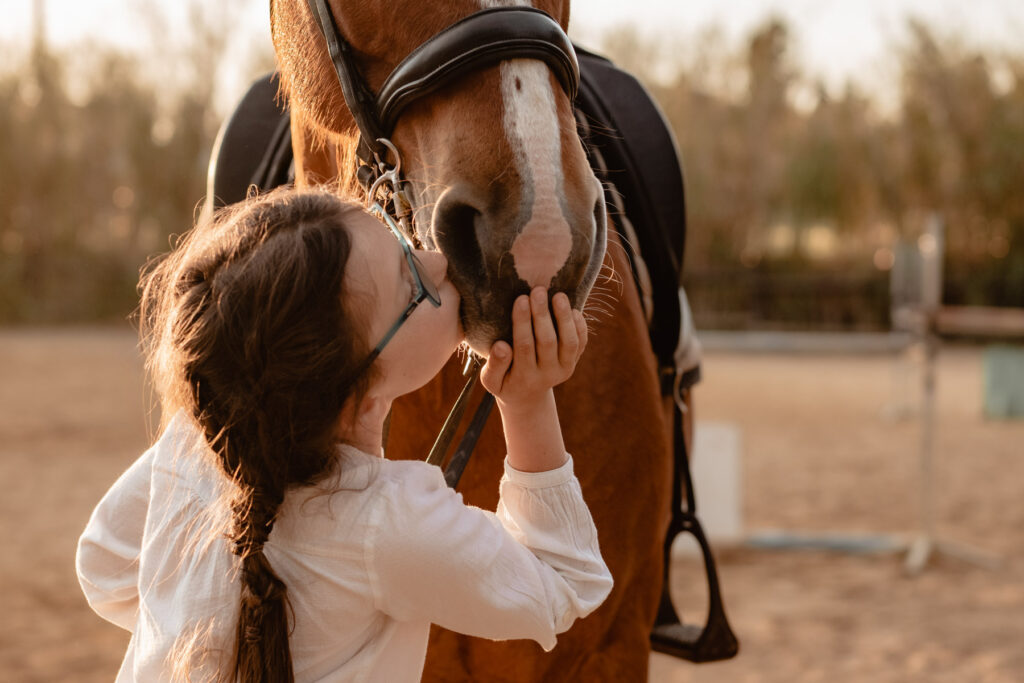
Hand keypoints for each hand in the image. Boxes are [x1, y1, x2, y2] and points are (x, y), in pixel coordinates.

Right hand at [480, 287, 587, 409]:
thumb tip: (502, 346)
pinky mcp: (574, 362)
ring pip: (569, 342)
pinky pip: (581, 343)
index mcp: (524, 377)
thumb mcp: (491, 380)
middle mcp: (547, 374)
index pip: (524, 346)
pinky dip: (580, 326)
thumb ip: (494, 365)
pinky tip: (573, 308)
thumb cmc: (504, 382)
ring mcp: (564, 368)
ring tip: (558, 295)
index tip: (520, 299)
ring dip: (564, 317)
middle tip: (538, 290)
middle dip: (542, 315)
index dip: (523, 322)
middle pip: (547, 342)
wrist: (527, 397)